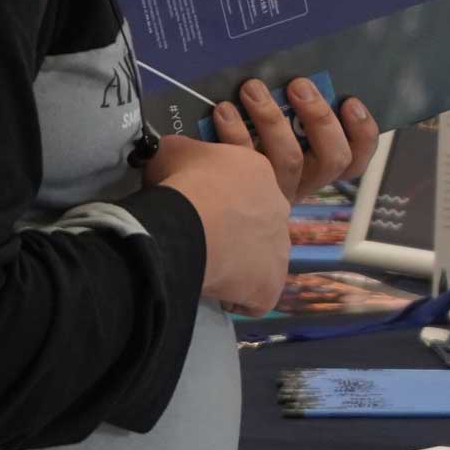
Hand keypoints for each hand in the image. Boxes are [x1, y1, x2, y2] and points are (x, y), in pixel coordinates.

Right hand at [143, 134, 289, 314]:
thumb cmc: (181, 181)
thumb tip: (169, 152)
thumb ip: (180, 151)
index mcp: (259, 173)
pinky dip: (238, 298)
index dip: (220, 202)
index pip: (244, 190)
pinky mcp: (272, 283)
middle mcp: (279, 209)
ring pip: (262, 260)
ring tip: (206, 267)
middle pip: (257, 224)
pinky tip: (215, 292)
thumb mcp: (173, 150)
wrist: (189, 221)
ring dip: (238, 265)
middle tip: (201, 239)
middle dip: (233, 232)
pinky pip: (257, 296)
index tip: (197, 209)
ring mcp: (280, 248)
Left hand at [216, 78, 378, 203]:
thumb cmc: (247, 147)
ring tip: (253, 88)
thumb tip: (300, 80)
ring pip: (289, 159)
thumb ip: (295, 116)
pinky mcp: (240, 190)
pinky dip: (234, 131)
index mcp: (318, 169)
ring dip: (273, 118)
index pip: (355, 160)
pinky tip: (224, 110)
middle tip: (299, 85)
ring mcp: (274, 191)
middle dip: (320, 118)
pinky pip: (242, 162)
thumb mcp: (278, 136)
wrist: (197, 196)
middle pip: (332, 159)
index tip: (350, 102)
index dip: (362, 133)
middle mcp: (303, 182)